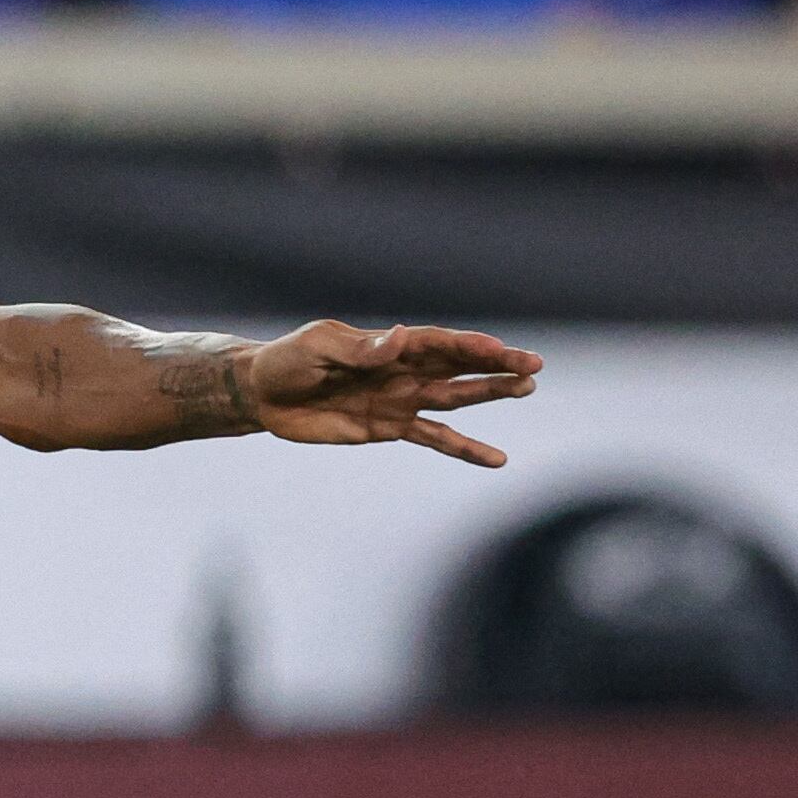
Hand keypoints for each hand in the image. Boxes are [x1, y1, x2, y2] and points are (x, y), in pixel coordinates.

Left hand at [239, 321, 543, 466]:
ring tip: (526, 390)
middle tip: (533, 367)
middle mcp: (404, 369)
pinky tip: (496, 459)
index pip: (439, 343)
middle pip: (458, 366)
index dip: (469, 346)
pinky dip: (465, 449)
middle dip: (495, 366)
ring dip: (489, 394)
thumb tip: (396, 338)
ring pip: (455, 398)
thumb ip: (360, 348)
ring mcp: (401, 399)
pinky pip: (435, 439)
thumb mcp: (318, 347)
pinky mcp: (390, 428)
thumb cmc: (289, 361)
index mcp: (389, 344)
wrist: (264, 395)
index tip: (500, 349)